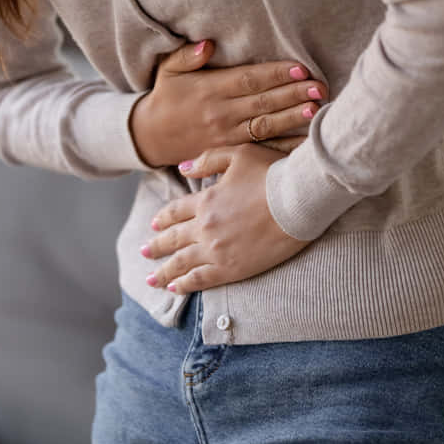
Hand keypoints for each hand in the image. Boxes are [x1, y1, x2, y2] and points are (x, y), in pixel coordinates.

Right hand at [128, 39, 325, 166]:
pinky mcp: (229, 150)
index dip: (275, 74)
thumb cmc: (166, 98)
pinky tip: (303, 142)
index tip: (300, 68)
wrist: (150, 138)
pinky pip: (259, 148)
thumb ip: (188, 55)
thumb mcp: (168, 71)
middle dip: (292, 94)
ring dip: (292, 118)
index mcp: (210, 89)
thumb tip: (209, 44)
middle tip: (319, 87)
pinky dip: (282, 146)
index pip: (248, 80)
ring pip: (264, 126)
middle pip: (262, 102)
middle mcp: (220, 113)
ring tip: (316, 109)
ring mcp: (226, 135)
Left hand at [140, 143, 312, 293]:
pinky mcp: (233, 268)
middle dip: (157, 246)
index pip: (176, 212)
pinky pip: (201, 279)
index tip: (153, 226)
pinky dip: (185, 284)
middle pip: (174, 239)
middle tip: (144, 252)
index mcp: (206, 200)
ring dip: (164, 271)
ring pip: (182, 263)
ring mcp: (217, 249)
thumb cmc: (273, 173)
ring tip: (151, 279)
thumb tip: (183, 168)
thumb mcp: (238, 155)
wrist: (299, 199)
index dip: (163, 219)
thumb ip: (208, 161)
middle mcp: (205, 227)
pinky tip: (175, 288)